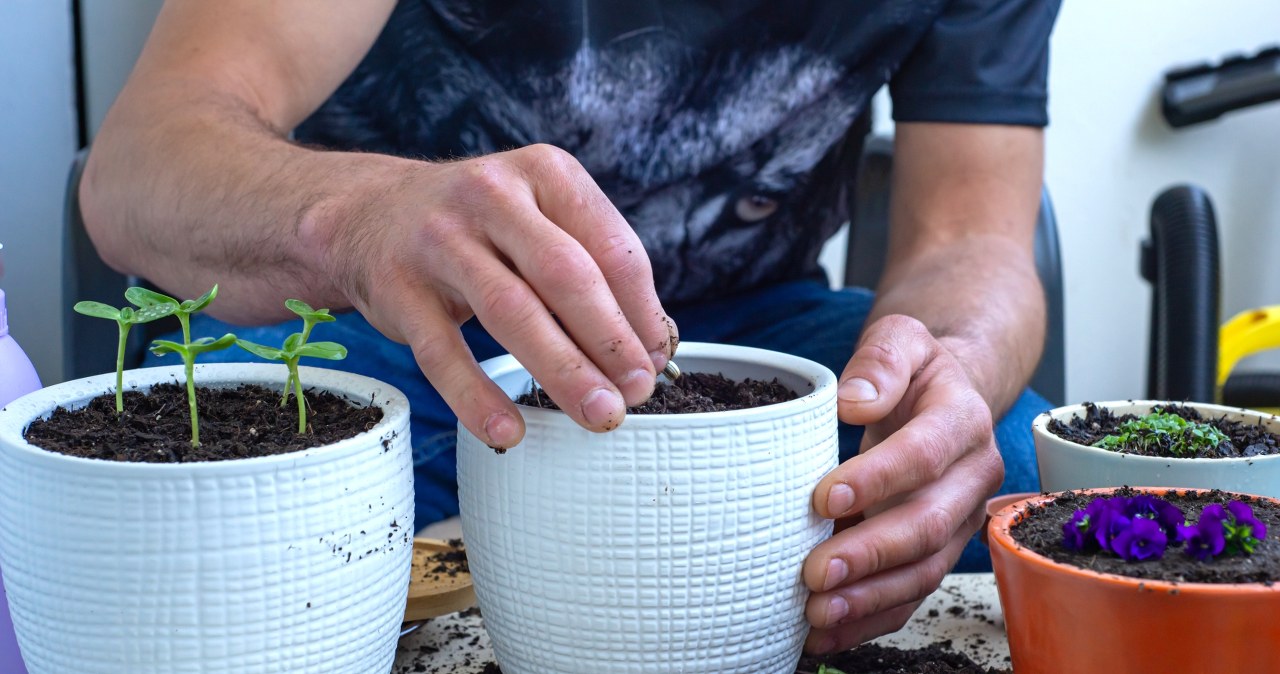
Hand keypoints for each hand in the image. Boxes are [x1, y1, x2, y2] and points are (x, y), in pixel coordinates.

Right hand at [301, 144, 677, 447]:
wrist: (367, 215)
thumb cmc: (481, 229)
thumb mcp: (540, 221)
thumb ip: (593, 270)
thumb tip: (652, 347)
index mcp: (545, 172)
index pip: (610, 246)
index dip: (641, 310)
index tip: (657, 359)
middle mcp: (492, 195)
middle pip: (565, 275)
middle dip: (609, 340)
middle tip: (637, 391)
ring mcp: (439, 239)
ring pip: (511, 310)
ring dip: (562, 370)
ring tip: (598, 414)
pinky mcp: (397, 288)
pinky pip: (442, 352)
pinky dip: (477, 396)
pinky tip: (510, 431)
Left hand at [800, 315, 1003, 652]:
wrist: (947, 394)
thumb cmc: (914, 370)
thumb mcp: (900, 338)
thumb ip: (879, 360)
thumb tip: (855, 402)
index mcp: (963, 419)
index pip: (926, 454)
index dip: (878, 479)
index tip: (824, 498)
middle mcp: (972, 476)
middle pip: (928, 524)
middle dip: (871, 553)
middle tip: (815, 572)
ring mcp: (961, 520)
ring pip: (924, 570)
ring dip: (870, 598)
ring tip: (817, 612)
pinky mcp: (939, 550)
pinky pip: (912, 592)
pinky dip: (871, 617)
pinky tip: (827, 630)